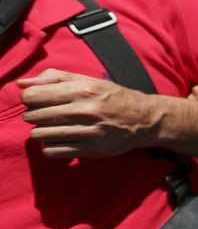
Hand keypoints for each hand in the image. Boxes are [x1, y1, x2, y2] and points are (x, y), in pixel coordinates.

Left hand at [19, 69, 159, 158]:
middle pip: (33, 116)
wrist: (145, 119)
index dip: (30, 98)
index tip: (38, 100)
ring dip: (42, 132)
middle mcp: (84, 110)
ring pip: (40, 135)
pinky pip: (52, 151)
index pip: (33, 95)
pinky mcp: (90, 149)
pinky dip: (50, 147)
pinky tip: (60, 140)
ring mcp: (87, 131)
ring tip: (53, 128)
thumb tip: (22, 83)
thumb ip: (54, 78)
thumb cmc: (113, 97)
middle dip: (35, 115)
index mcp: (82, 89)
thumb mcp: (88, 80)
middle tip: (47, 115)